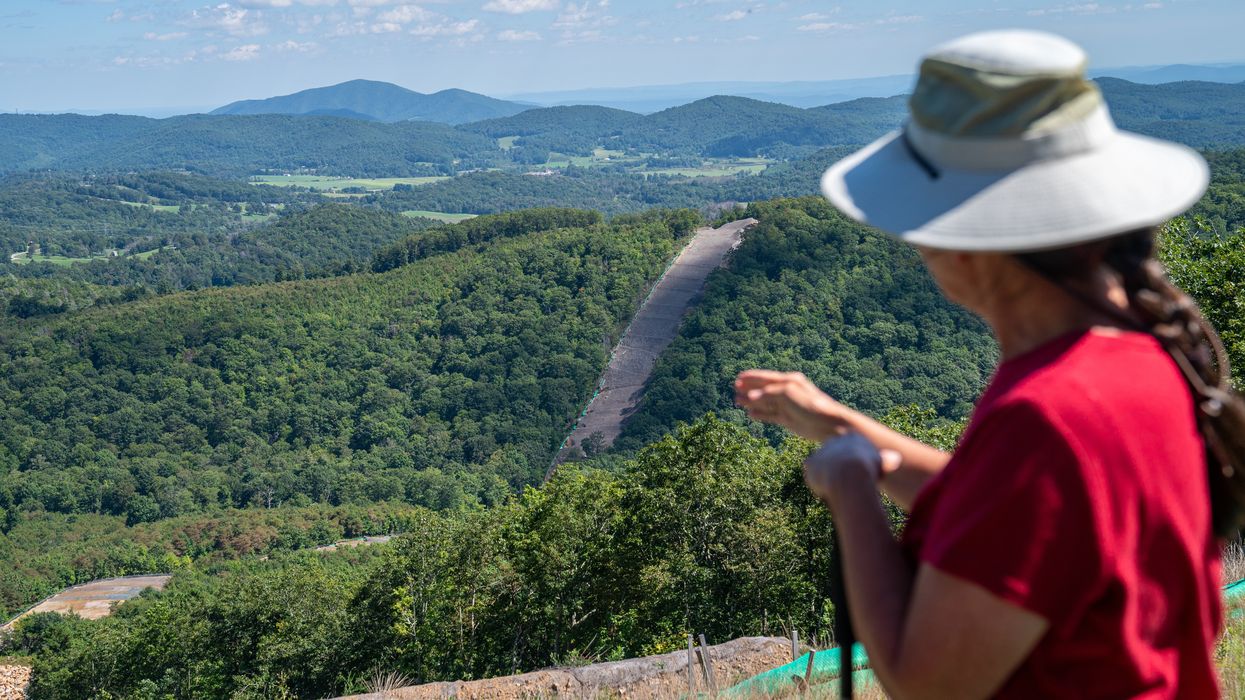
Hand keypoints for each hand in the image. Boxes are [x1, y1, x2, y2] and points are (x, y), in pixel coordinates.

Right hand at [734, 370, 849, 441]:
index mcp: (789, 380)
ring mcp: (787, 406)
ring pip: (765, 403)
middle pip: (764, 389)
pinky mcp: (788, 420)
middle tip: (735, 389)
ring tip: (737, 401)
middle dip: (749, 389)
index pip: (766, 377)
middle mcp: (787, 392)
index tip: (739, 378)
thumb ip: (768, 394)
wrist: (827, 425)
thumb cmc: (811, 405)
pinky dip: (760, 415)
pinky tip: (750, 415)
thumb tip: (751, 398)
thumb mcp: (787, 393)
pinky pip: (770, 415)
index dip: (752, 377)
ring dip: (751, 402)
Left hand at [803, 432, 901, 501]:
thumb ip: (888, 460)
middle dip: (840, 469)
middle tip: (846, 482)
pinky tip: (827, 489)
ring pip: (824, 468)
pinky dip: (819, 485)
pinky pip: (813, 476)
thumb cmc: (871, 470)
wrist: (850, 473)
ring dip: (829, 478)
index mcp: (853, 438)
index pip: (852, 449)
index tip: (857, 473)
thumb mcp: (885, 462)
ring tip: (839, 488)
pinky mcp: (811, 462)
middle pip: (836, 456)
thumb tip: (897, 459)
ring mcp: (822, 451)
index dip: (855, 463)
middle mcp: (835, 441)